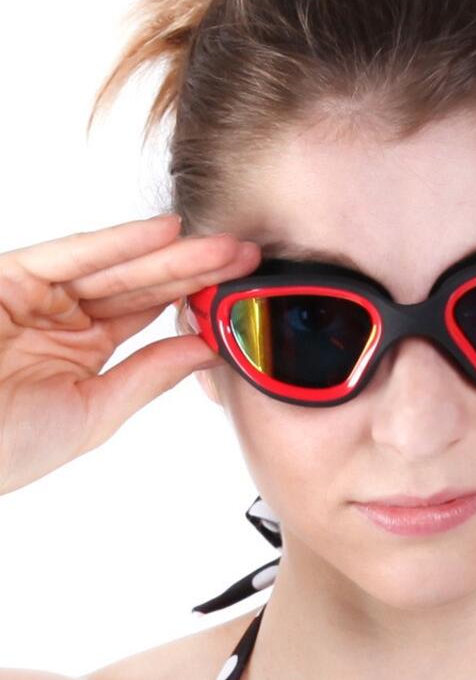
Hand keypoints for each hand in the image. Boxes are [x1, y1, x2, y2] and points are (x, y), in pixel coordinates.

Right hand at [0, 214, 261, 493]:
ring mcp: (40, 294)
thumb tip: (206, 348)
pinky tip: (164, 233)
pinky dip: (116, 243)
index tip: (240, 288)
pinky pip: (71, 256)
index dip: (195, 298)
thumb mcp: (94, 412)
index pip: (151, 313)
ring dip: (171, 253)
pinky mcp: (10, 276)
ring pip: (117, 267)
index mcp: (86, 348)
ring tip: (223, 245)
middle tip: (247, 256)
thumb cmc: (4, 446)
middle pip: (143, 285)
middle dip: (196, 270)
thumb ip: (148, 374)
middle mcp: (66, 315)